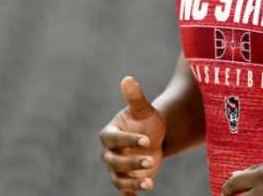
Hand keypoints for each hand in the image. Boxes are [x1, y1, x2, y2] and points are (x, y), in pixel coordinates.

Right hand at [98, 76, 167, 193]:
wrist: (153, 136)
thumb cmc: (146, 120)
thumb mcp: (143, 109)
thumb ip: (135, 97)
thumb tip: (127, 79)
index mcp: (109, 135)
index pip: (115, 140)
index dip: (129, 141)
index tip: (147, 140)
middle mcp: (109, 153)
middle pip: (114, 162)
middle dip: (131, 162)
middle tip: (151, 160)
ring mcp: (117, 168)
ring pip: (118, 178)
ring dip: (132, 182)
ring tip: (149, 183)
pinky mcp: (126, 178)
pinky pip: (124, 189)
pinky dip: (129, 194)